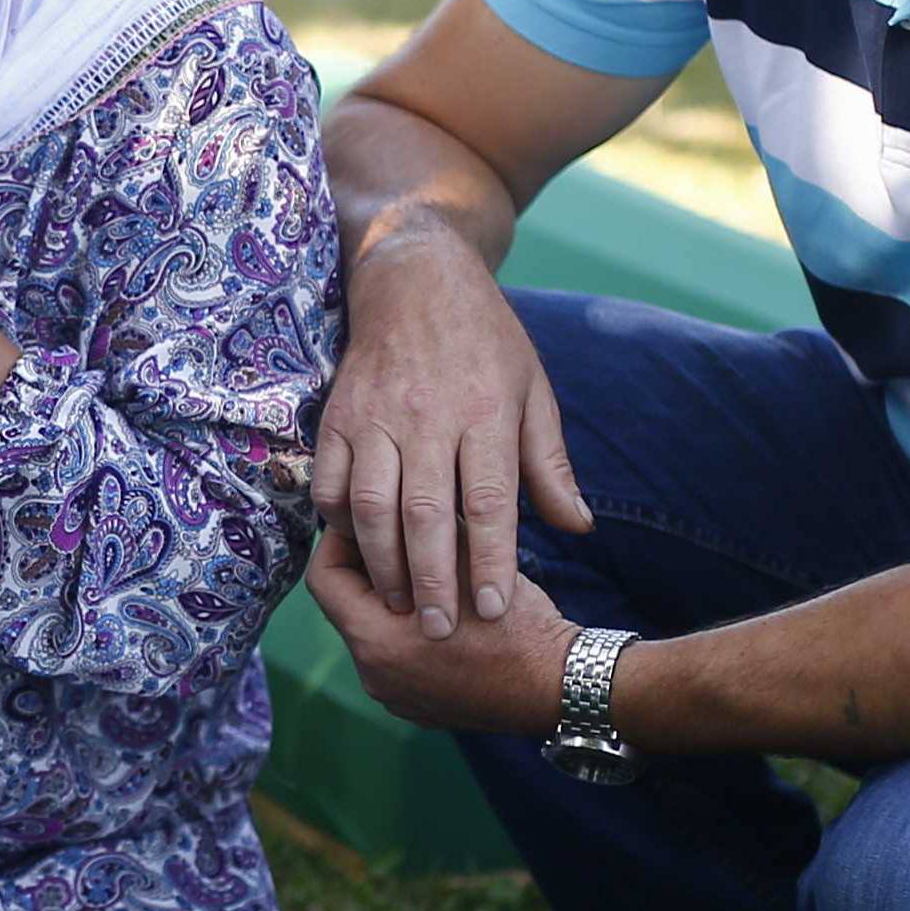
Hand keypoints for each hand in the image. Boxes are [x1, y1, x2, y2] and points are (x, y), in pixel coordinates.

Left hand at [308, 524, 574, 733]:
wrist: (557, 684)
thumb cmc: (514, 620)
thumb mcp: (464, 558)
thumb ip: (418, 531)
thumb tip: (388, 502)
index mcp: (375, 640)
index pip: (323, 578)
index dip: (339, 540)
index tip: (366, 519)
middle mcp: (373, 674)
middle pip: (346, 606)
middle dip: (367, 569)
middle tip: (397, 538)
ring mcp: (394, 696)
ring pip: (371, 633)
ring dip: (388, 602)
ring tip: (426, 574)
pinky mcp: (417, 706)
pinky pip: (396, 660)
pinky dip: (407, 633)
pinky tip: (442, 612)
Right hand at [312, 228, 591, 633]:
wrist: (415, 278)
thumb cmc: (485, 340)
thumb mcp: (533, 390)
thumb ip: (550, 464)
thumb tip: (577, 527)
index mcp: (485, 412)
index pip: (491, 501)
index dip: (493, 561)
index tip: (496, 611)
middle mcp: (427, 417)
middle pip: (427, 513)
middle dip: (433, 580)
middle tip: (439, 632)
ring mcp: (376, 417)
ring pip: (372, 505)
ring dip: (383, 563)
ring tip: (399, 604)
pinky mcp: (337, 417)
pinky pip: (331, 482)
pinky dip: (340, 524)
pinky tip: (358, 550)